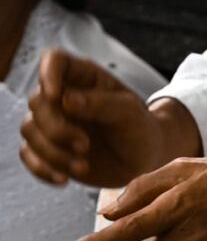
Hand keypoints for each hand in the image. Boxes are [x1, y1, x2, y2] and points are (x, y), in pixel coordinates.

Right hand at [21, 50, 183, 187]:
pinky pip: (28, 155)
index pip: (53, 60)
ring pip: (29, 130)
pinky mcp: (49, 148)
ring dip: (52, 152)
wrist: (144, 159)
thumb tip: (65, 100)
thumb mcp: (129, 113)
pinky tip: (63, 180)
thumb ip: (101, 104)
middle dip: (57, 128)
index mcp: (84, 78)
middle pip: (37, 102)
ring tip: (82, 167)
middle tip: (85, 146)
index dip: (48, 74)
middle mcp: (62, 96)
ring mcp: (53, 122)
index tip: (56, 96)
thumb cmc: (140, 128)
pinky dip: (41, 168)